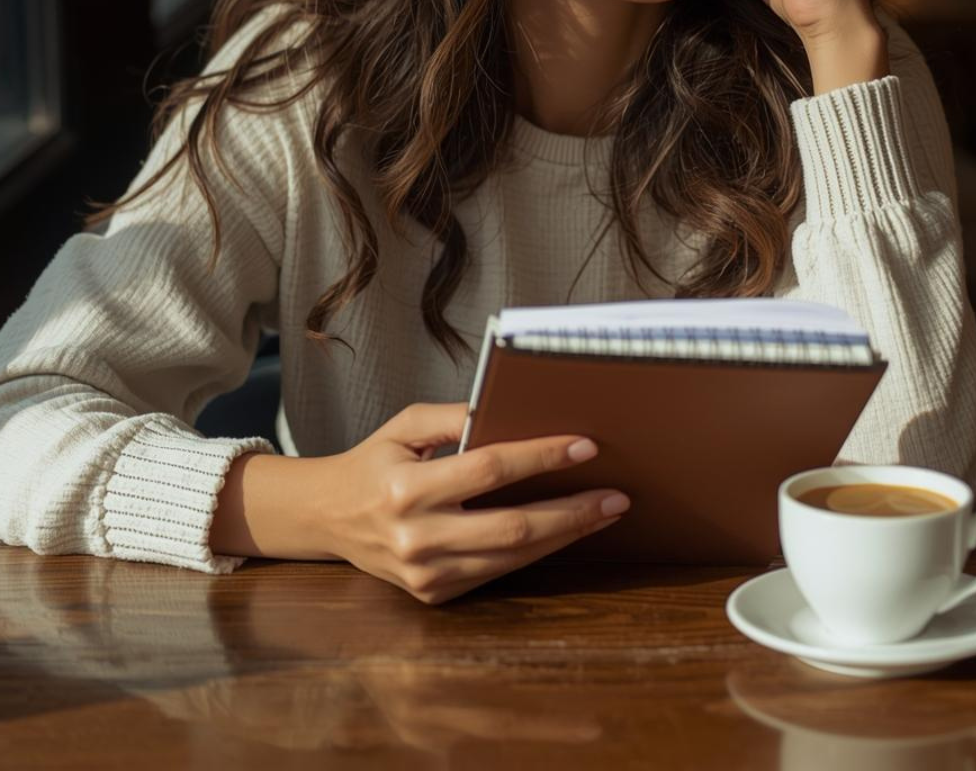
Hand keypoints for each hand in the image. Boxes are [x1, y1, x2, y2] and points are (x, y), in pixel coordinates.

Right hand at [315, 402, 627, 604]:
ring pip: (511, 558)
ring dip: (564, 535)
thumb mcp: (405, 426)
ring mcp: (424, 575)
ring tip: (603, 513)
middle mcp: (415, 538)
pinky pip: (497, 573)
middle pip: (510, 526)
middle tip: (615, 495)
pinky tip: (563, 532)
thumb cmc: (375, 461)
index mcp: (404, 489)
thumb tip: (510, 410)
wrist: (329, 517)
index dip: (540, 456)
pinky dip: (535, 552)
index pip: (488, 470)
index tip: (584, 446)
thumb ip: (454, 416)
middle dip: (570, 511)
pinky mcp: (434, 595)